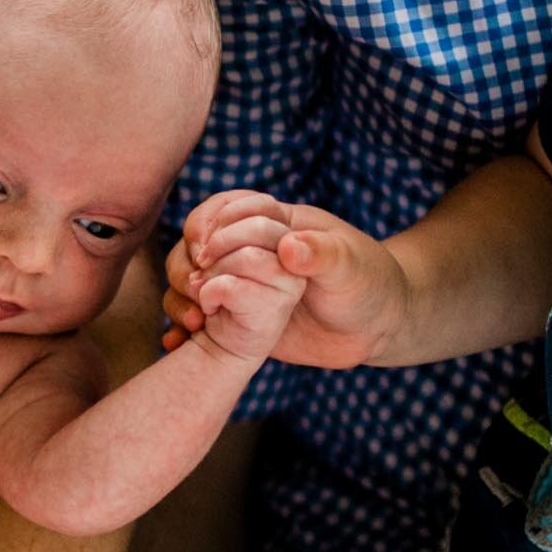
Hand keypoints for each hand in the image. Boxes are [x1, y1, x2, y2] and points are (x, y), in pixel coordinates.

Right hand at [163, 190, 410, 368]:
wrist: (375, 329)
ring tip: (193, 319)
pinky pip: (197, 315)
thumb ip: (323, 254)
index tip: (208, 252)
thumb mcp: (352, 267)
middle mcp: (251, 250)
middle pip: (197, 241)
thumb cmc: (370, 285)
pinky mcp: (235, 315)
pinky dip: (181, 328)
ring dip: (179, 293)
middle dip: (188, 260)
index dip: (211, 225)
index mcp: (277, 223)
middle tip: (198, 286)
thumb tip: (288, 246)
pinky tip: (176, 342)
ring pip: (188, 276)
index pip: (229, 209)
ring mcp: (240, 282)